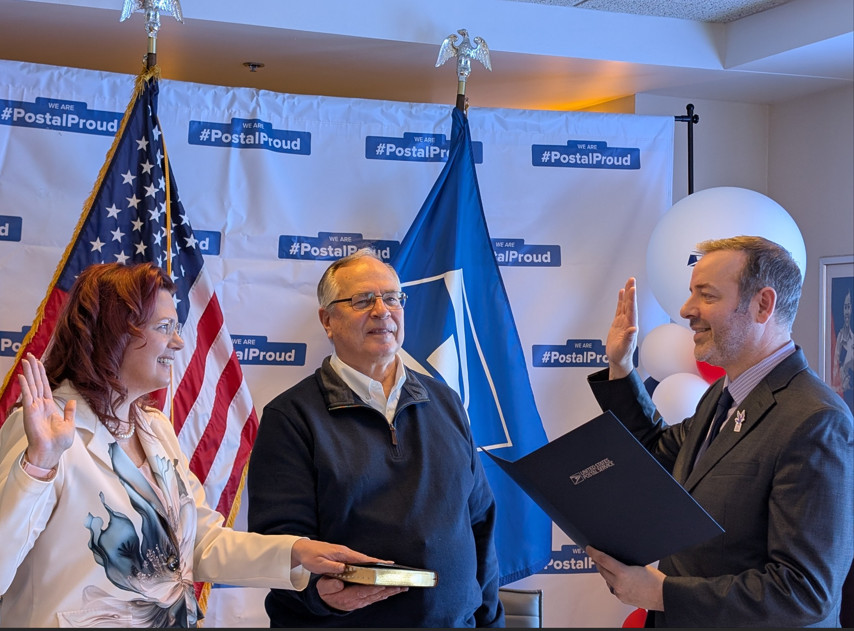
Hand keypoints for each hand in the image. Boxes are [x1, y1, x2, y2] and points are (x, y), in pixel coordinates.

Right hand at [18, 353, 75, 468]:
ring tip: (25, 360)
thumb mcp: (69, 424)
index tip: (38, 362)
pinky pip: (27, 396)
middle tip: (29, 355)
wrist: (52, 452)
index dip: (41, 374)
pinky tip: (23, 376)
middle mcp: (40, 404)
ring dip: (29, 372)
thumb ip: (70, 411)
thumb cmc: (59, 442)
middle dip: (33, 368)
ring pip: (31, 386)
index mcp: (49, 406)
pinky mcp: (30, 412)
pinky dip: (25, 385)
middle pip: (36, 382)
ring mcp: (34, 407)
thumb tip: (73, 401)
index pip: (44, 386)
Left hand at [290, 538, 391, 574]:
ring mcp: (344, 554)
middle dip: (378, 562)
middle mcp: (346, 552)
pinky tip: (369, 570)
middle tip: (392, 567)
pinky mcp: (342, 556)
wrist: (303, 548)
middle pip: (365, 558)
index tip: (386, 563)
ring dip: (372, 564)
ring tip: (384, 569)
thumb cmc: (310, 556)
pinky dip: (365, 564)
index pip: (361, 558)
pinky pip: (356, 561)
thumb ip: (332, 567)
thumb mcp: (319, 564)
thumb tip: (345, 569)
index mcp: (342, 553)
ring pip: (362, 560)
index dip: (374, 561)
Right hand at [316, 576, 406, 611]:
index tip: (382, 583)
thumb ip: (330, 585)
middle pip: (374, 594)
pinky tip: (394, 590)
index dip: (373, 588)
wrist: (328, 602)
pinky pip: (378, 597)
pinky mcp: (365, 601)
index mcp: (347, 597)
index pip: (362, 592)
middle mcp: (357, 601)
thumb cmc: (327, 591)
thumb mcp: (323, 587)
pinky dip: (387, 594)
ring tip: (401, 587)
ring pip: (378, 597)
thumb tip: (338, 583)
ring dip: (390, 592)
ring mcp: (362, 602)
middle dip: (387, 589)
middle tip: (399, 584)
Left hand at [586, 546, 663, 610]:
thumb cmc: (656, 581)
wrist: (663, 596)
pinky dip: (613, 582)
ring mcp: (620, 592)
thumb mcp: (640, 564)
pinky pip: (613, 588)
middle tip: (596, 556)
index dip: (594, 553)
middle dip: (598, 562)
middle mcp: (619, 584)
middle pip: (602, 570)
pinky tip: (618, 578)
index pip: (603, 560)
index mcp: (623, 573)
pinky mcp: (622, 599)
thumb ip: (625, 562)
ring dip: (605, 572)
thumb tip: (616, 558)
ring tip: (609, 567)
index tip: (589, 549)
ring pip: (606, 580)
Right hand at [606, 278, 638, 379]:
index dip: (631, 299)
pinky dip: (621, 300)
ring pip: (626, 304)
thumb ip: (629, 339)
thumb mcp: (624, 348)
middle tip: (631, 280)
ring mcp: (624, 322)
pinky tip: (622, 293)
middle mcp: (628, 322)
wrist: (618, 359)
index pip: (631, 310)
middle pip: (630, 304)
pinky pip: (620, 309)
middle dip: (631, 292)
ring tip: (628, 282)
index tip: (632, 289)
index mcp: (630, 326)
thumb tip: (632, 329)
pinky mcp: (618, 323)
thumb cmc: (621, 356)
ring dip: (627, 294)